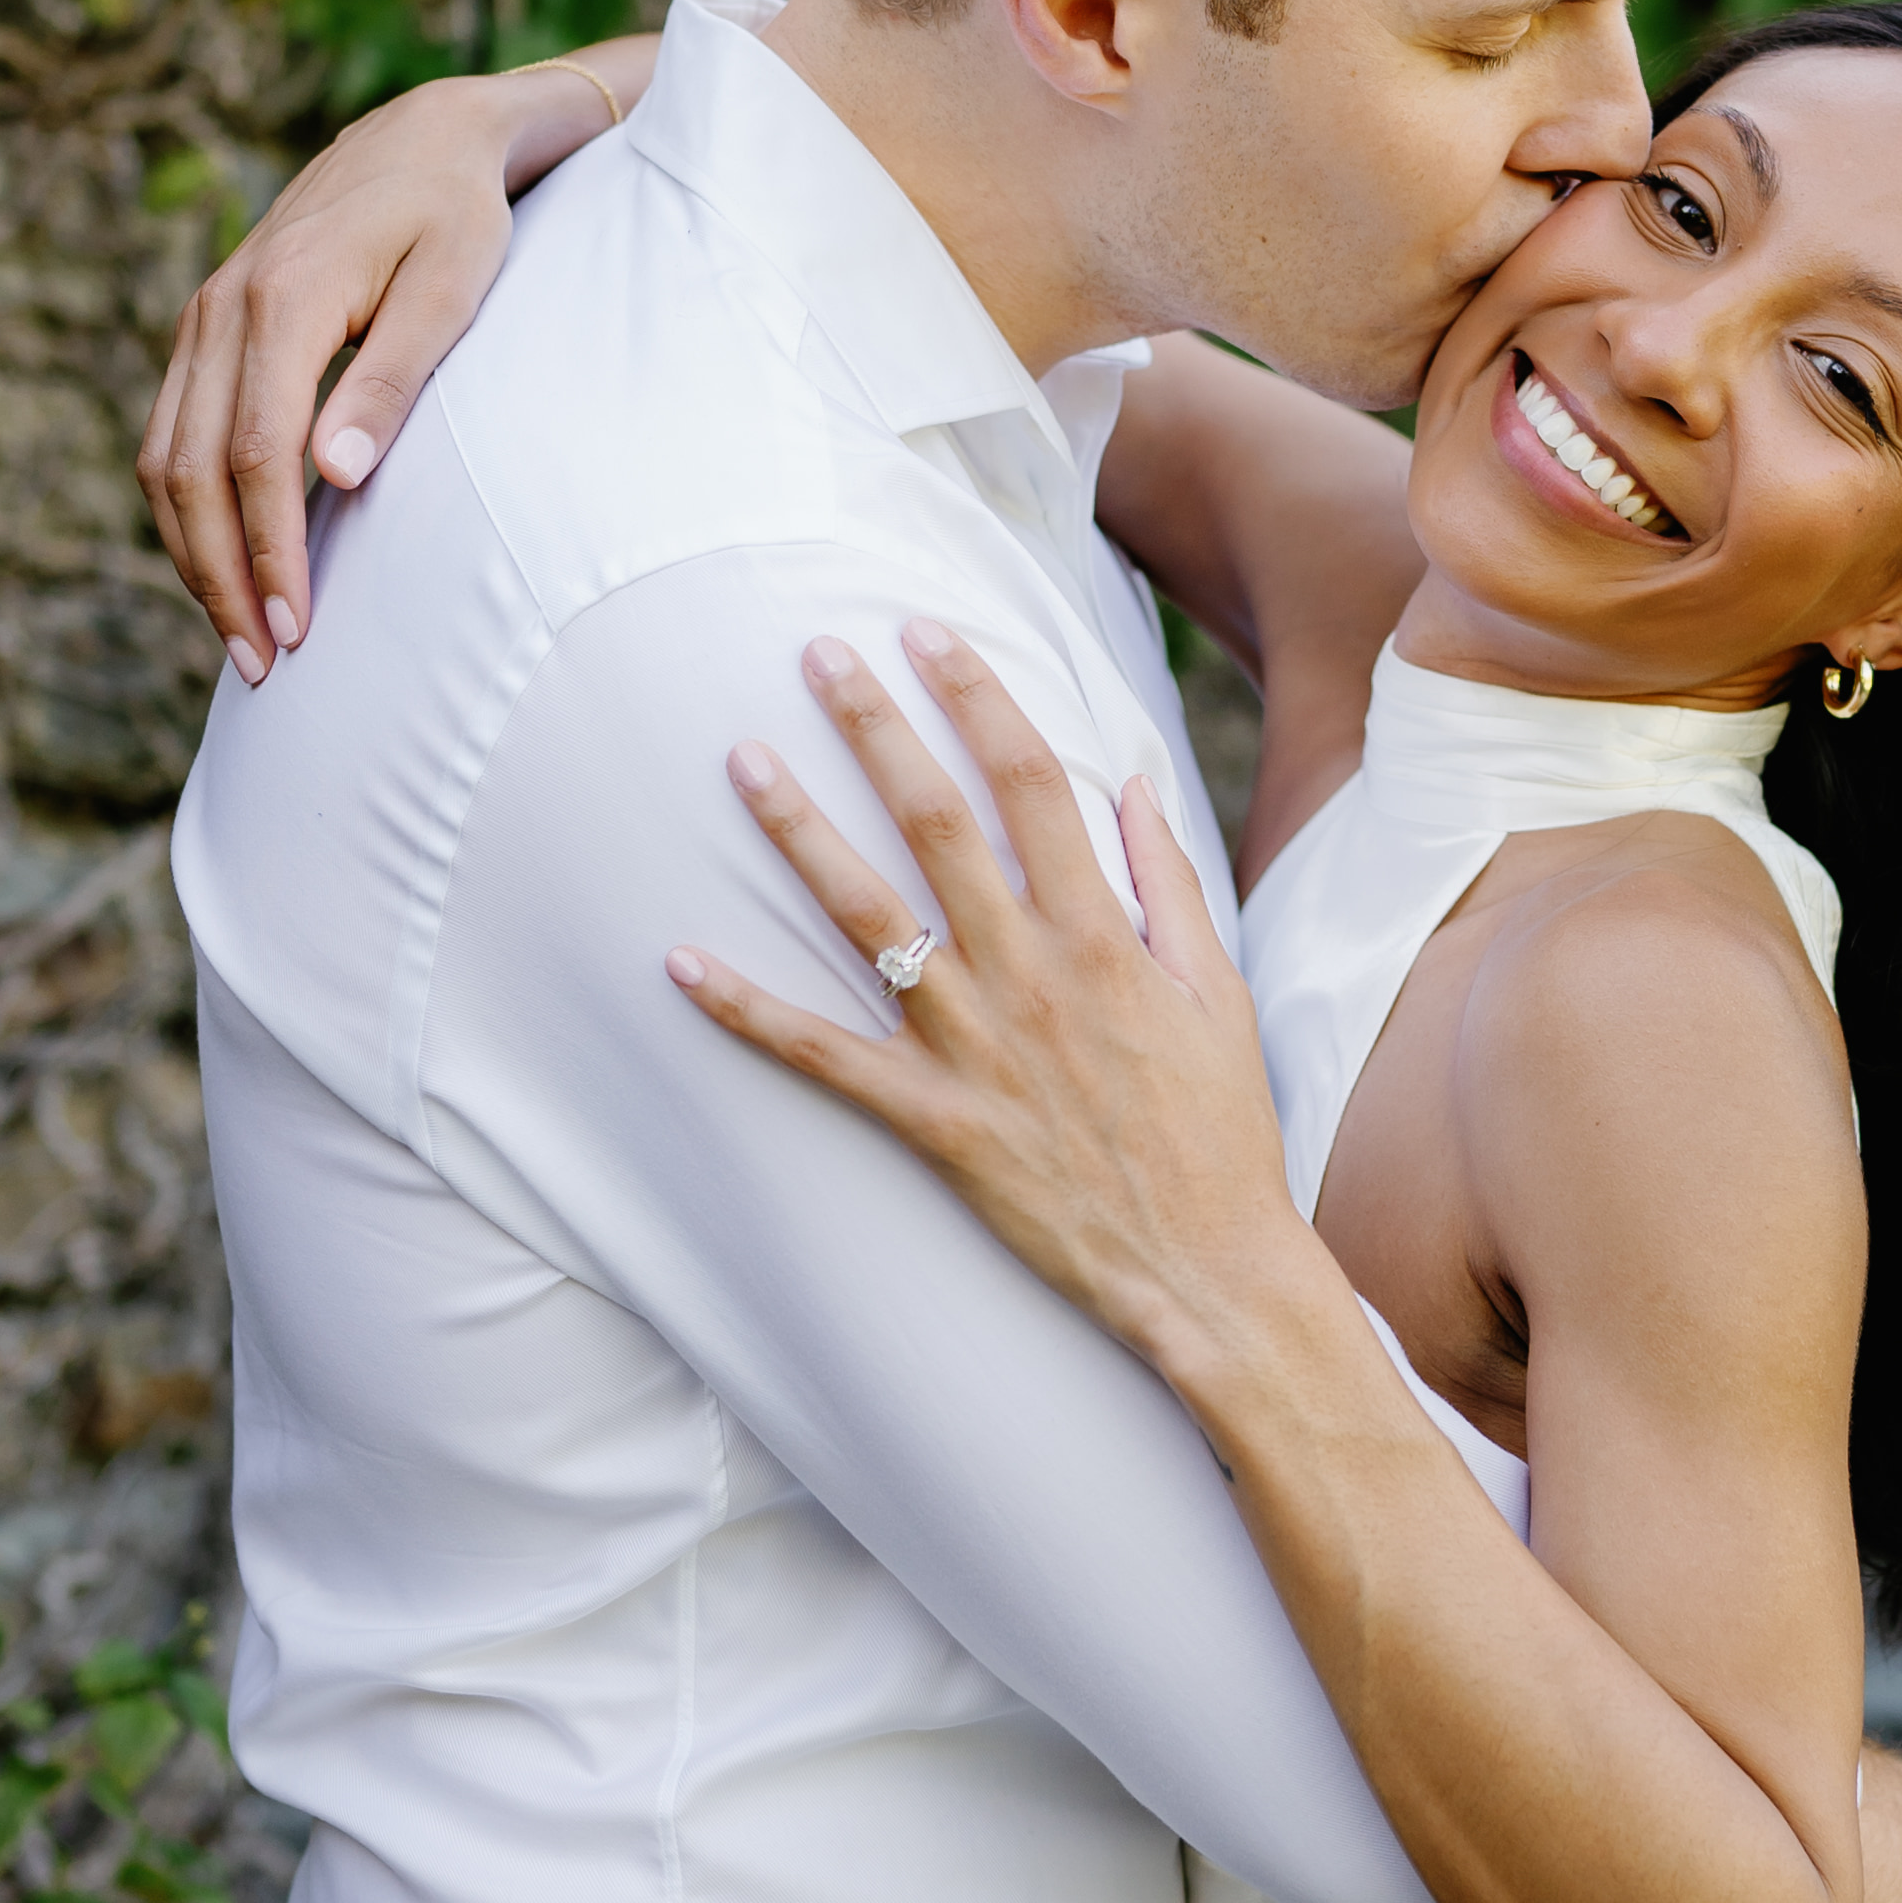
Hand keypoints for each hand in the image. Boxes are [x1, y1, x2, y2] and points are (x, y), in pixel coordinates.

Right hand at [139, 61, 618, 676]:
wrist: (421, 136)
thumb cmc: (455, 216)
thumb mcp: (451, 289)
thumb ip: (392, 380)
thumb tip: (335, 477)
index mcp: (282, 299)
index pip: (254, 454)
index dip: (270, 552)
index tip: (297, 631)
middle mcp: (221, 308)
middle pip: (190, 470)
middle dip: (220, 576)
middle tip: (262, 663)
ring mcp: (202, 317)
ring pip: (164, 459)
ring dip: (192, 553)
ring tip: (238, 634)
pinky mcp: (205, 329)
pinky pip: (170, 434)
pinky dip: (186, 509)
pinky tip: (223, 562)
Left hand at [668, 627, 1314, 1400]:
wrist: (1203, 1267)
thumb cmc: (1219, 1131)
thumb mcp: (1215, 992)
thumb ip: (1168, 883)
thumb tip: (1130, 784)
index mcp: (1101, 933)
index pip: (1029, 782)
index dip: (975, 697)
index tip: (929, 635)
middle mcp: (1029, 973)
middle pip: (934, 823)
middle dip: (874, 729)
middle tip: (818, 655)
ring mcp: (973, 1046)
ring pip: (867, 917)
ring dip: (800, 833)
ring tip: (744, 761)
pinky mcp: (932, 1120)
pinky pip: (822, 1056)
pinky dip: (748, 1012)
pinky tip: (682, 963)